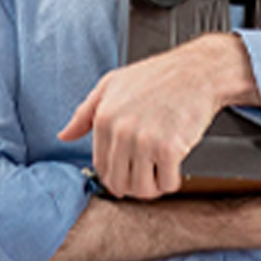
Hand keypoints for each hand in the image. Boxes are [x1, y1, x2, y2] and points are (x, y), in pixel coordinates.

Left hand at [57, 35, 256, 199]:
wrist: (196, 71)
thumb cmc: (157, 76)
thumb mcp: (111, 84)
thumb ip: (84, 113)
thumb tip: (64, 135)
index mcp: (104, 118)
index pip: (100, 167)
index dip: (115, 174)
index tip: (127, 170)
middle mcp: (121, 131)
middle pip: (119, 183)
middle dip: (133, 184)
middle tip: (146, 173)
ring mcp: (145, 141)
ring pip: (142, 189)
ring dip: (152, 186)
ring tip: (160, 171)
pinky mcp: (170, 148)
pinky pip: (167, 183)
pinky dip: (172, 181)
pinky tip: (174, 167)